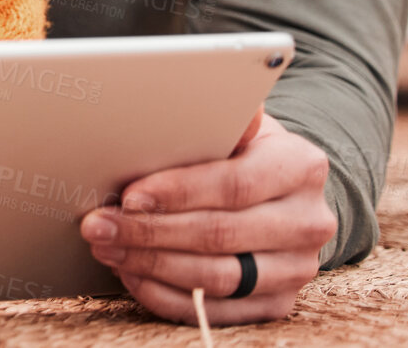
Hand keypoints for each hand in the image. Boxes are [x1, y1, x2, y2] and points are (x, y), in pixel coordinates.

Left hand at [80, 109, 335, 323]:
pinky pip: (218, 309)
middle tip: (98, 225)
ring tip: (107, 248)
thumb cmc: (239, 150)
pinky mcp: (278, 302)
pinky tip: (132, 275)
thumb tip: (182, 98)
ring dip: (151, 264)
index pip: (235, 185)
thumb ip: (214, 120)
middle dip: (150, 231)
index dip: (178, 193)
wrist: (278, 192)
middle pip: (221, 234)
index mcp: (301, 166)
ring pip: (218, 277)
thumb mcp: (233, 125)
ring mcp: (297, 268)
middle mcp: (308, 221)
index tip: (130, 197)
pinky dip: (167, 295)